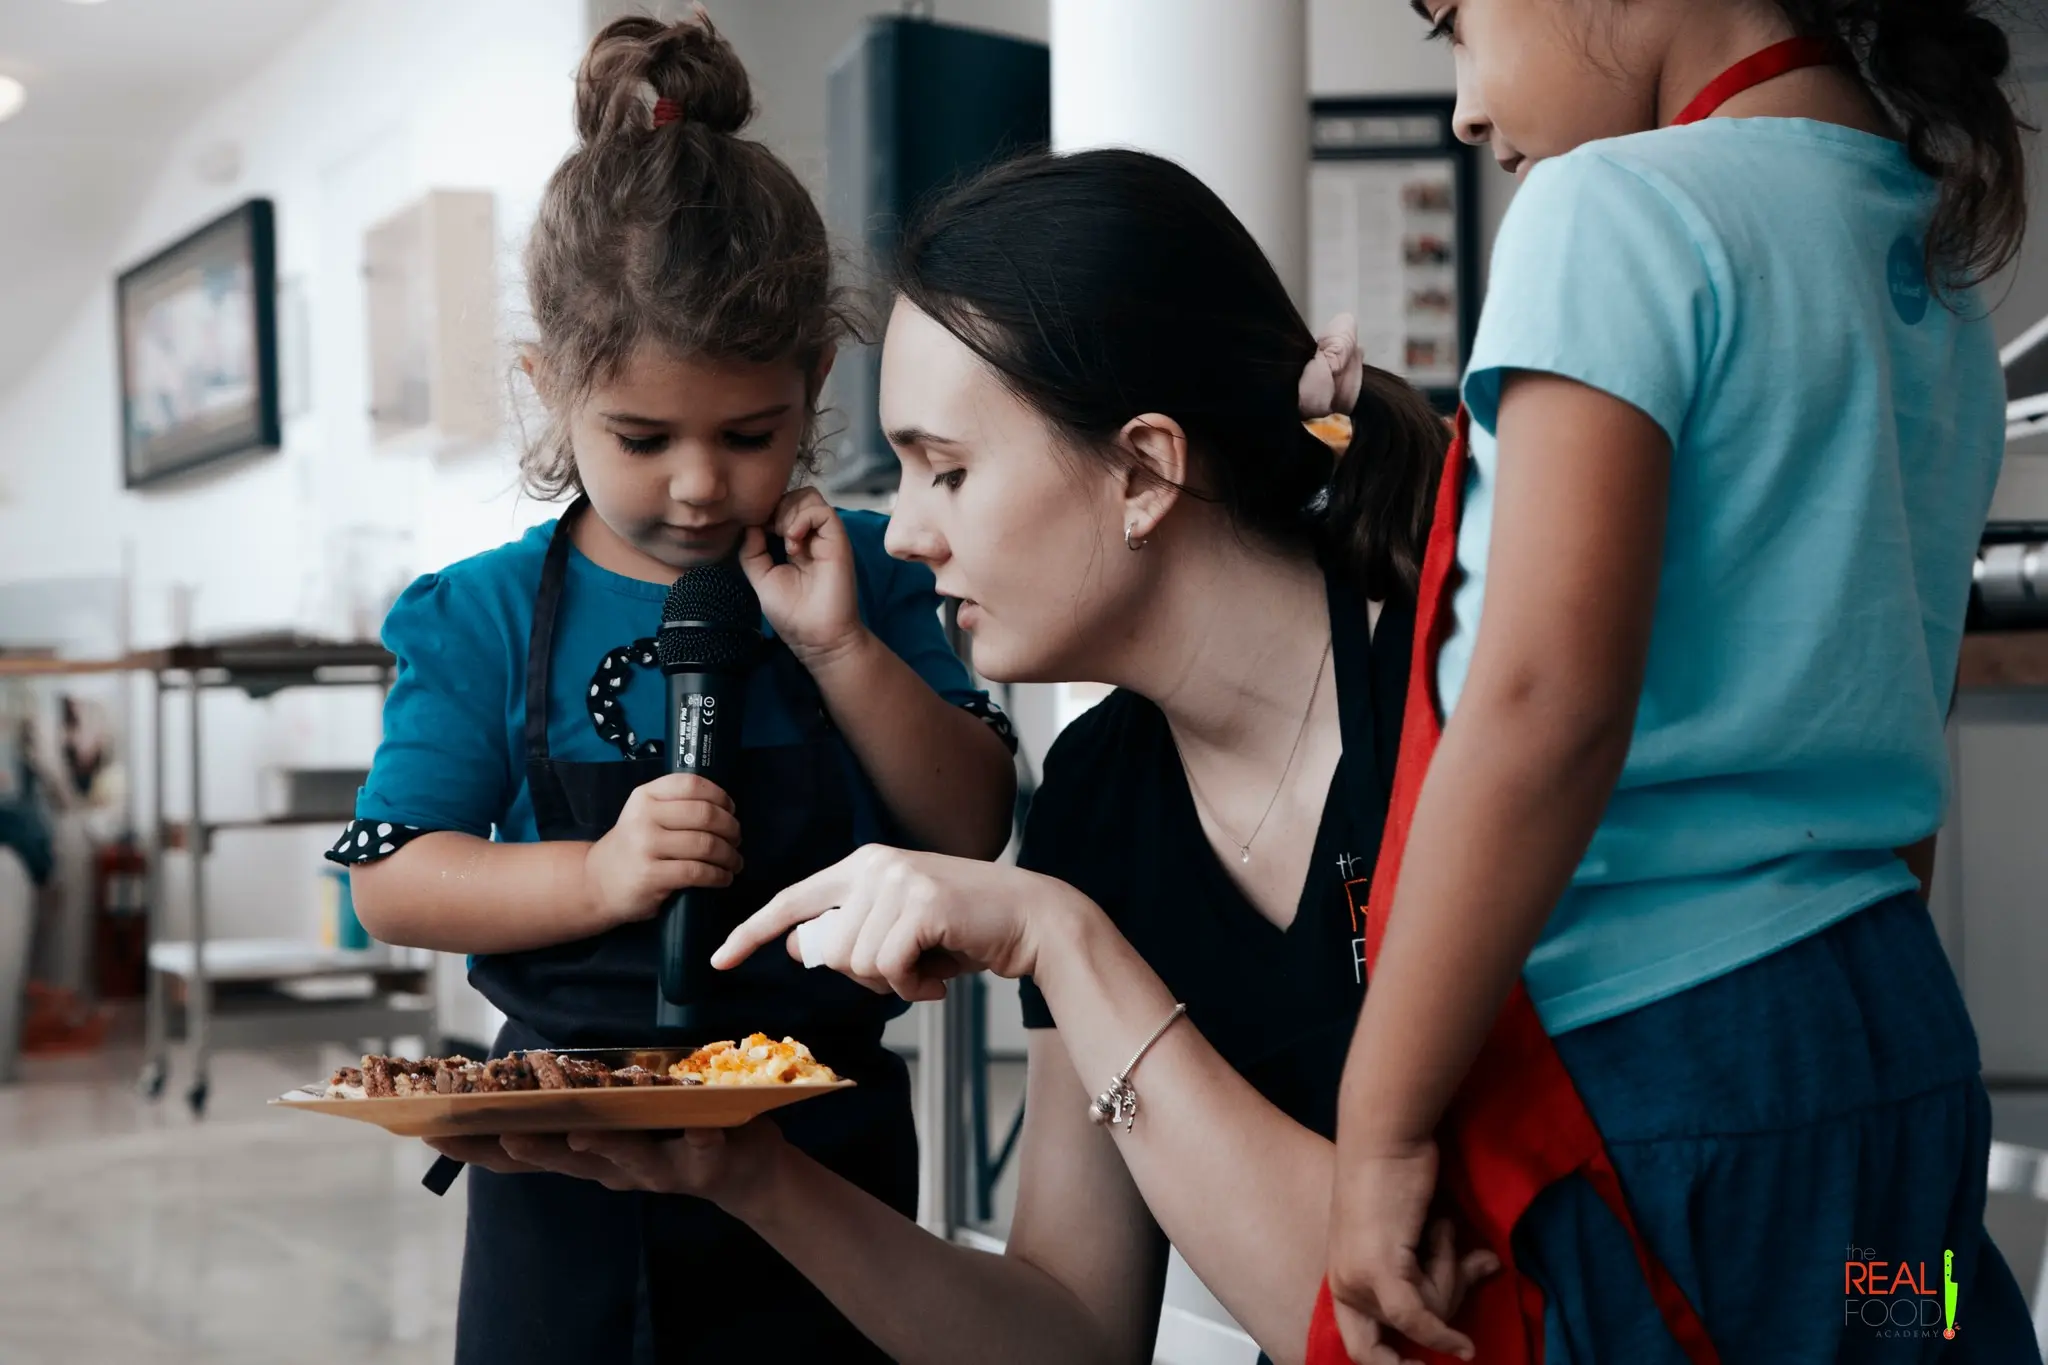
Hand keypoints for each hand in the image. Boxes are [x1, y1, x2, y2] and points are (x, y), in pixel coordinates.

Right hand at [425, 1120, 786, 1211]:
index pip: (523, 1153)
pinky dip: (699, 1140)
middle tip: (500, 1133)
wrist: (745, 1168)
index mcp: (587, 1152)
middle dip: (530, 1149)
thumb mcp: (621, 1115)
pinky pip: (702, 1148)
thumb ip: (583, 1097)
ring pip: (626, 1160)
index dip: (478, 1146)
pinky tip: (700, 1129)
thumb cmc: (672, 1130)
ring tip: (582, 1135)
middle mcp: (614, 1168)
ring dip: (602, 1148)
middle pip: (563, 1162)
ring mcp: (659, 1170)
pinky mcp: (706, 1163)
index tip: (432, 1130)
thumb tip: (529, 1061)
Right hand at [581, 773, 742, 929]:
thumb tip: (724, 808)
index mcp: (645, 796)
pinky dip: (719, 876)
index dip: (720, 796)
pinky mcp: (651, 876)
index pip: (691, 784)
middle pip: (705, 814)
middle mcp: (644, 817)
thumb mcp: (644, 816)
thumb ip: (674, 806)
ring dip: (729, 855)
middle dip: (731, 828)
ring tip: (735, 862)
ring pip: (705, 844)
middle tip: (737, 839)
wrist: (597, 883)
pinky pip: (697, 872)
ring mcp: (646, 846)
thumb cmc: (632, 847)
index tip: (731, 809)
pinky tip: (723, 878)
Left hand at [712, 844, 1081, 998]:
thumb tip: (800, 949)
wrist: (1031, 918)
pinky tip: (940, 975)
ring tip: (929, 966)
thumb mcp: (899, 927)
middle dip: (863, 976)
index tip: (719, 961)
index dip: (752, 933)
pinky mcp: (920, 905)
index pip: (791, 901)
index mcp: (863, 864)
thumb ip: (851, 933)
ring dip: (893, 983)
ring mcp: (898, 882)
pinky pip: (889, 970)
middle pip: (827, 949)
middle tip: (907, 969)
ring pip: (856, 965)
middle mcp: (874, 866)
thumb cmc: (965, 929)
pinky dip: (913, 986)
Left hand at [738, 488, 863, 667]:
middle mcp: (813, 537)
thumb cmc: (793, 614)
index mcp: (796, 543)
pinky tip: (793, 542)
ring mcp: (826, 537)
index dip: (767, 512)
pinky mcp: (838, 541)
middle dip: (777, 507)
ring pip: (809, 496)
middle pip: (796, 495)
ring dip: (789, 512)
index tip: (757, 533)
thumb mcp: (761, 578)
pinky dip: (802, 519)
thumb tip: (750, 525)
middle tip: (770, 533)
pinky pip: (823, 511)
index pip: (783, 507)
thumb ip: (752, 551)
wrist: (816, 637)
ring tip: (785, 540)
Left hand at [1326, 1137, 1489, 1363]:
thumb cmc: (1399, 1172)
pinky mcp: (1378, 1272)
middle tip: (1458, 1255)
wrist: (1386, 1134)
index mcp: (1343, 1278)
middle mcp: (1342, 1286)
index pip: (1362, 1347)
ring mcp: (1357, 1282)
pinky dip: (1442, 1335)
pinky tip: (1463, 1348)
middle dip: (1442, 1305)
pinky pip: (1418, 1320)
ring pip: (1423, 1319)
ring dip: (1448, 1273)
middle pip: (1404, 1336)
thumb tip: (1489, 1270)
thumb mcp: (1421, 1233)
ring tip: (1438, 1226)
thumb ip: (1449, 1263)